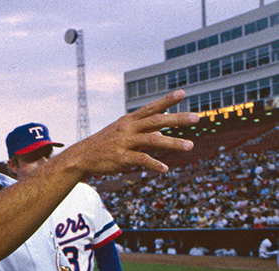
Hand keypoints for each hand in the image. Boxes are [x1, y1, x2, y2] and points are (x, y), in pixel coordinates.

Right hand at [68, 90, 198, 178]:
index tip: (182, 93)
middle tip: (197, 117)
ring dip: (173, 143)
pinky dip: (155, 164)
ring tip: (190, 146)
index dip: (166, 101)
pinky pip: (142, 159)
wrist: (82, 157)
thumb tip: (161, 132)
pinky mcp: (122, 157)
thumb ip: (141, 131)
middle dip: (178, 118)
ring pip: (153, 140)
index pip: (150, 108)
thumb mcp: (121, 132)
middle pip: (157, 120)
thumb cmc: (104, 144)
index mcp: (129, 121)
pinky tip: (165, 169)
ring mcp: (125, 142)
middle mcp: (129, 128)